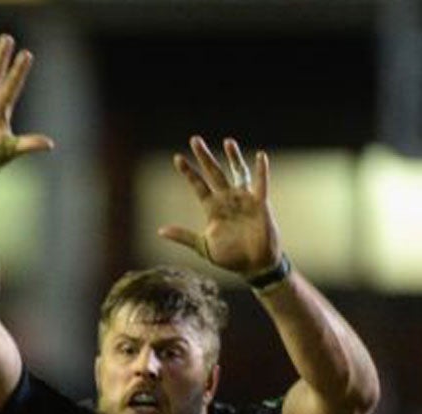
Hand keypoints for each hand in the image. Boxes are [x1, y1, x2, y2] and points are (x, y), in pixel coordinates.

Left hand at [159, 136, 282, 277]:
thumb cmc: (230, 256)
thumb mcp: (203, 246)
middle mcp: (227, 200)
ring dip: (232, 157)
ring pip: (237, 173)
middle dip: (204, 157)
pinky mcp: (259, 204)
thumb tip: (160, 231)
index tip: (177, 158)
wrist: (253, 265)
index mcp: (212, 209)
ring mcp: (243, 199)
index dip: (188, 173)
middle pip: (214, 173)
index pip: (198, 186)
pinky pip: (260, 184)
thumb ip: (183, 236)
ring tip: (227, 141)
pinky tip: (260, 156)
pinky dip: (261, 171)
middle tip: (195, 140)